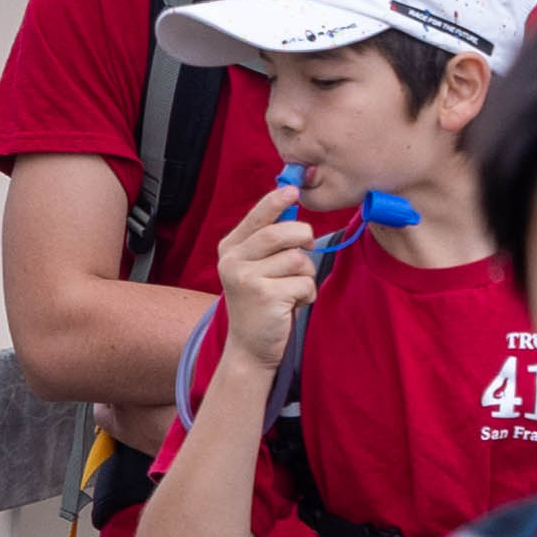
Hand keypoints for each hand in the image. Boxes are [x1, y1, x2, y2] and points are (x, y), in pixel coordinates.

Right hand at [208, 189, 323, 358]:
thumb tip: (291, 205)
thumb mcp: (255, 267)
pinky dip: (306, 295)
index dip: (277, 200)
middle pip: (284, 233)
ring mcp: (246, 278)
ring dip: (304, 276)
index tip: (293, 189)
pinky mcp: (264, 296)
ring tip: (290, 291)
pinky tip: (290, 305)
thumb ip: (267, 240)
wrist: (250, 347)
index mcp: (230, 248)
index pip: (258, 216)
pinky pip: (304, 283)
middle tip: (303, 254)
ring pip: (298, 259)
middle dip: (304, 240)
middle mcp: (233, 260)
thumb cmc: (260, 302)